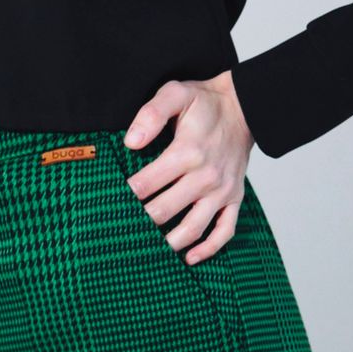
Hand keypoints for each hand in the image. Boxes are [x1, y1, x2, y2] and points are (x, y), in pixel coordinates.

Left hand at [121, 70, 254, 264]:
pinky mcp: (235, 198)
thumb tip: (130, 142)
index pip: (147, 183)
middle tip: (119, 230)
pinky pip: (225, 231)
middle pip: (165, 211)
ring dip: (169, 243)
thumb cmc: (205, 102)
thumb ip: (151, 114)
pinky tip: (189, 258)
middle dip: (139, 222)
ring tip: (147, 250)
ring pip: (193, 228)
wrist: (245, 107)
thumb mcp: (175, 93)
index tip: (108, 203)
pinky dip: (208, 249)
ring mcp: (222, 191)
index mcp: (188, 152)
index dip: (125, 195)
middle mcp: (206, 176)